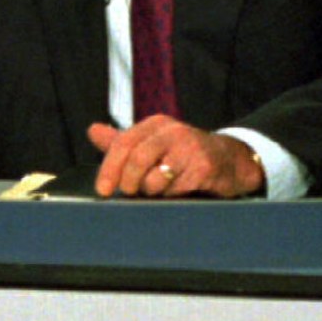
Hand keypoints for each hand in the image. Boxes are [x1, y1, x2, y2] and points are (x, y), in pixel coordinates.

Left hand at [87, 117, 264, 198]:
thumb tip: (92, 131)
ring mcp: (191, 148)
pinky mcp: (204, 167)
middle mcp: (173, 132)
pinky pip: (176, 190)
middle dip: (129, 182)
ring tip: (162, 188)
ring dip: (153, 191)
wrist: (228, 160)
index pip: (123, 144)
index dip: (109, 169)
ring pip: (156, 179)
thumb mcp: (151, 143)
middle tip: (131, 192)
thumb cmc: (183, 153)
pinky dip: (173, 195)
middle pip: (137, 160)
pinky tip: (181, 190)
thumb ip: (121, 141)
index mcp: (155, 125)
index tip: (102, 190)